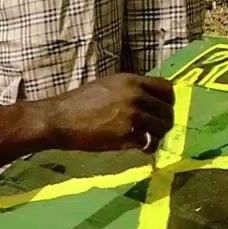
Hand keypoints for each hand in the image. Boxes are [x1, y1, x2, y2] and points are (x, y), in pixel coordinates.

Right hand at [38, 75, 175, 153]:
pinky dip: (147, 147)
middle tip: (156, 128)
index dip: (167, 100)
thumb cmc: (79, 101)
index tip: (162, 108)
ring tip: (148, 138)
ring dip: (158, 135)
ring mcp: (133, 116)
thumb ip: (130, 89)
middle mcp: (136, 96)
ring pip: (162, 128)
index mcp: (131, 81)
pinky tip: (140, 147)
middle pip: (167, 110)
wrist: (60, 119)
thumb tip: (148, 98)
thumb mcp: (108, 85)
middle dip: (164, 121)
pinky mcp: (127, 136)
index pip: (166, 88)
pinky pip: (149, 143)